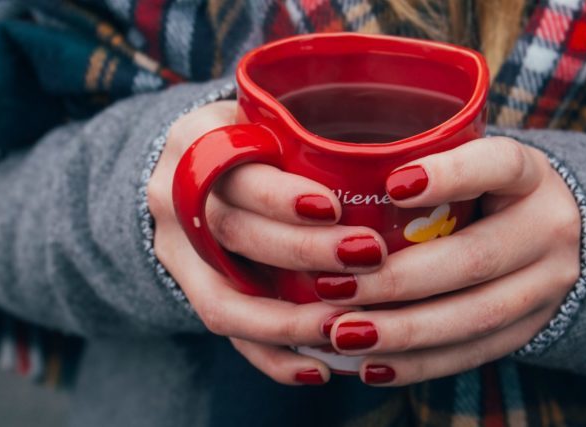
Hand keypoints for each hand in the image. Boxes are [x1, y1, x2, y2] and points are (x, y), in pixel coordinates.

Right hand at [146, 101, 385, 384]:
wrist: (194, 167)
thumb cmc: (258, 136)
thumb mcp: (270, 114)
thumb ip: (313, 130)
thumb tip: (412, 153)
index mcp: (197, 140)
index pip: (233, 169)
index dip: (280, 196)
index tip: (333, 207)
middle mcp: (173, 196)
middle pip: (233, 233)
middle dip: (302, 252)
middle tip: (368, 256)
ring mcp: (174, 250)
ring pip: (223, 299)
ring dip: (288, 320)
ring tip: (347, 326)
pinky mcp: (189, 291)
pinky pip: (227, 334)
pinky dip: (273, 357)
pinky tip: (319, 369)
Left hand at [319, 137, 581, 385]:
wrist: (563, 237)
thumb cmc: (489, 191)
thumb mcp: (473, 165)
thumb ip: (424, 165)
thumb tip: (330, 175)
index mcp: (531, 175)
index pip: (500, 165)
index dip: (451, 176)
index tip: (392, 185)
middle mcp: (549, 229)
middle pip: (475, 258)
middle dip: (398, 279)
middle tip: (333, 287)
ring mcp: (547, 285)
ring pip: (475, 316)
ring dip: (403, 330)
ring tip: (344, 334)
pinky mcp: (531, 329)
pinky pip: (473, 352)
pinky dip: (419, 363)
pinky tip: (372, 365)